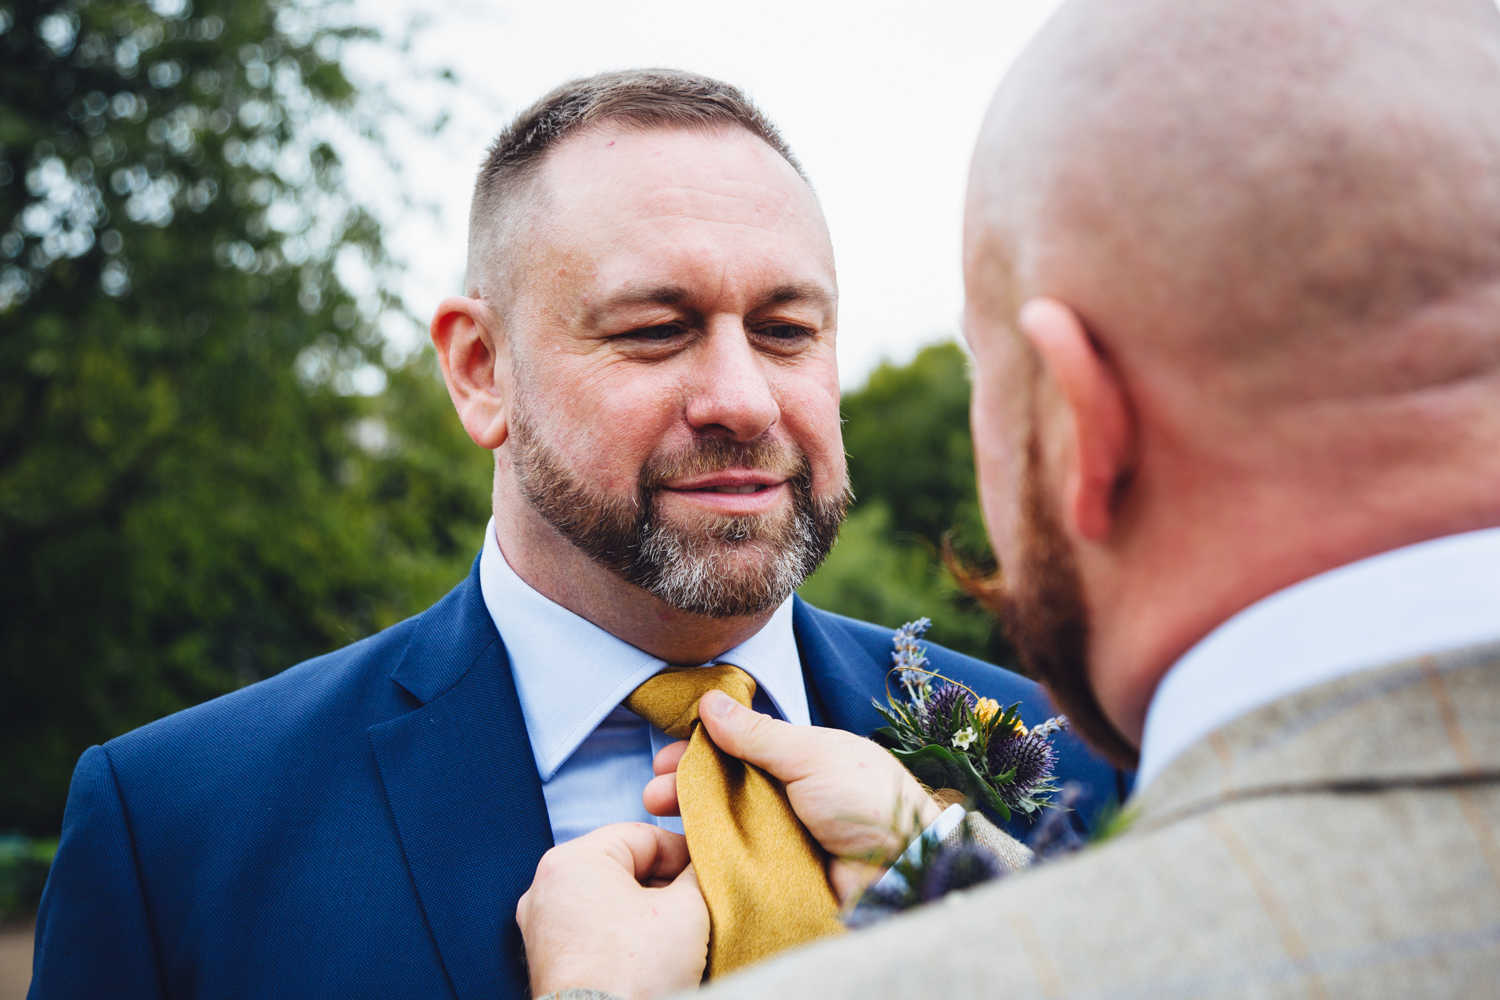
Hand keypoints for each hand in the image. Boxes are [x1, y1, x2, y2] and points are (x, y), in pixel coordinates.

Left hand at [516, 822, 708, 998]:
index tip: (709, 870)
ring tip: (680, 935)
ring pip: (609, 903)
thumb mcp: (687, 907)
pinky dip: (624, 938)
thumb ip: (697, 872)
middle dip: (665, 886)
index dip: (683, 850)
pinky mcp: (550, 963)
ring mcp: (543, 929)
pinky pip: (594, 934)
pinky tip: (654, 958)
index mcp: (572, 860)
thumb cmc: (637, 973)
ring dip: (647, 913)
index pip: (642, 835)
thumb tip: (702, 864)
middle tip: (700, 904)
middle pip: (623, 869)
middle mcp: (546, 889)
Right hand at [643, 693, 941, 902]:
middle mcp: (788, 801)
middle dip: (684, 790)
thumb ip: (758, 734)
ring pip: (725, 831)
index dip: (699, 755)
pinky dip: (710, 863)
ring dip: (689, 824)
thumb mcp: (811, 754)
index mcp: (799, 764)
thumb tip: (711, 702)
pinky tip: (680, 860)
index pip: (737, 753)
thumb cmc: (867, 799)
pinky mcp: (779, 881)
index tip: (662, 760)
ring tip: (658, 823)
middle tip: (650, 794)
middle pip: (724, 793)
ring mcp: (782, 843)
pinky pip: (737, 870)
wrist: (904, 868)